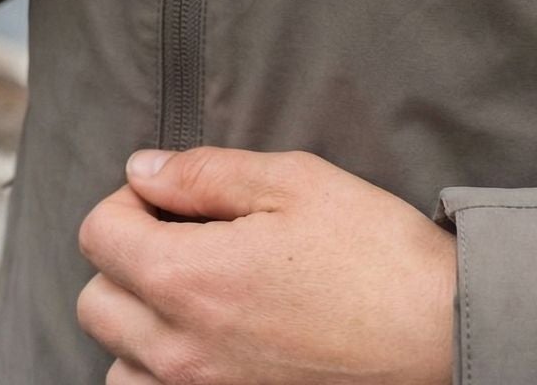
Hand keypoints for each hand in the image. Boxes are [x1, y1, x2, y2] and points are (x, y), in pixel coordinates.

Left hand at [77, 145, 456, 384]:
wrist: (440, 333)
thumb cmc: (372, 251)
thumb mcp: (291, 182)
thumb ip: (203, 173)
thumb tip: (141, 171)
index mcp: (188, 280)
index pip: (97, 235)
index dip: (129, 202)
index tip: (175, 199)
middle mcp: (181, 352)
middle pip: (96, 303)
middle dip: (127, 260)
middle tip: (188, 241)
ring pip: (120, 365)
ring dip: (141, 326)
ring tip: (201, 297)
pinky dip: (167, 373)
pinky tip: (217, 342)